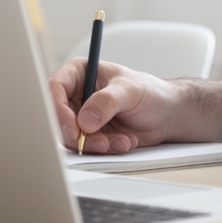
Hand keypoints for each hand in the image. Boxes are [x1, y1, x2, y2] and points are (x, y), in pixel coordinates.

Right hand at [48, 57, 180, 154]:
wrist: (166, 115)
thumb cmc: (150, 93)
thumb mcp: (130, 91)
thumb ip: (107, 102)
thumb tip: (85, 120)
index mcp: (80, 73)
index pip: (55, 89)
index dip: (58, 110)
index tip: (73, 128)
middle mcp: (76, 95)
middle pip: (59, 118)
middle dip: (79, 134)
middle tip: (99, 142)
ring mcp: (82, 116)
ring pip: (72, 137)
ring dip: (95, 144)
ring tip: (120, 141)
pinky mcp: (90, 135)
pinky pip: (86, 147)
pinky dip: (105, 149)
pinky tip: (125, 142)